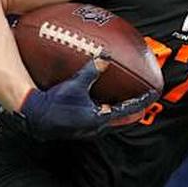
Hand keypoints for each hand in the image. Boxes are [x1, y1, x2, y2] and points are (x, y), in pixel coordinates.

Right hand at [11, 59, 154, 140]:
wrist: (34, 117)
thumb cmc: (54, 102)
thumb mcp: (75, 84)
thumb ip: (91, 70)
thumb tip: (105, 57)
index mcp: (100, 118)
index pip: (129, 109)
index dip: (142, 100)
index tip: (153, 93)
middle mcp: (96, 127)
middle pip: (123, 118)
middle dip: (134, 110)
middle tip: (144, 101)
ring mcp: (87, 129)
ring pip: (111, 121)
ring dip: (120, 112)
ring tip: (126, 103)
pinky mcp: (79, 128)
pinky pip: (98, 119)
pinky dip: (105, 112)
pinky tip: (99, 104)